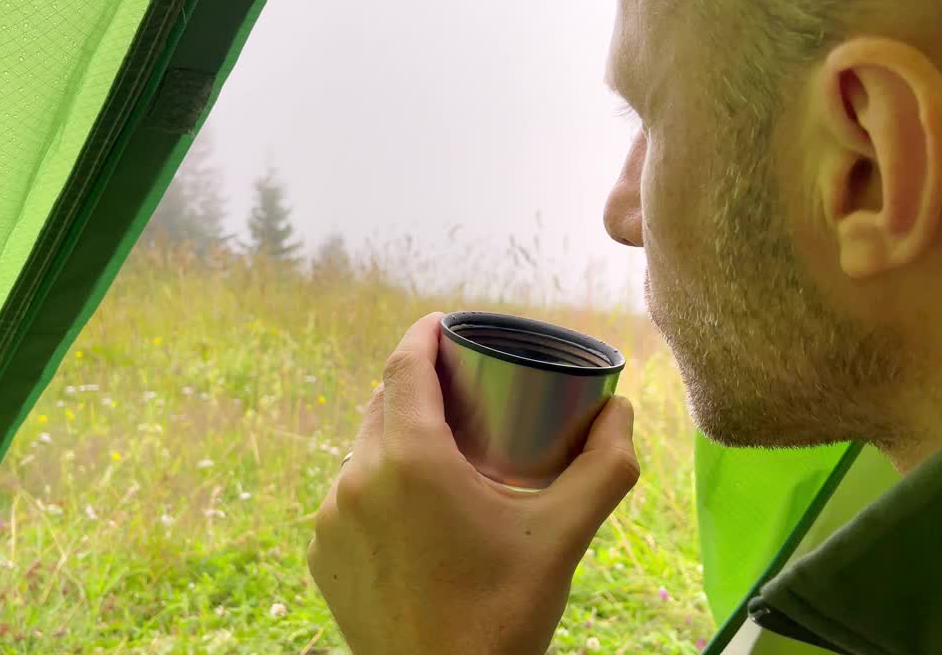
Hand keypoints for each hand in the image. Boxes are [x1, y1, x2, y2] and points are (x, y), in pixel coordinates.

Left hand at [306, 312, 638, 654]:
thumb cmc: (502, 615)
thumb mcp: (563, 536)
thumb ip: (604, 467)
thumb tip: (619, 410)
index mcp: (411, 459)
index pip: (404, 365)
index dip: (424, 335)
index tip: (445, 325)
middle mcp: (358, 478)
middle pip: (382, 404)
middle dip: (417, 387)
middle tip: (460, 395)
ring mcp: (332, 518)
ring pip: (364, 452)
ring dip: (396, 440)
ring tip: (441, 455)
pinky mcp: (322, 554)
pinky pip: (349, 497)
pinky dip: (377, 488)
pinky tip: (410, 509)